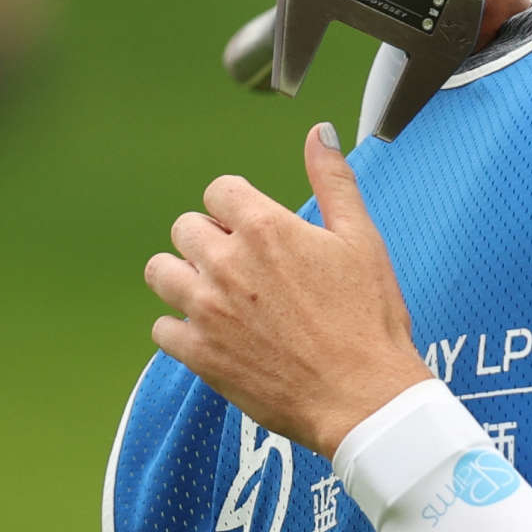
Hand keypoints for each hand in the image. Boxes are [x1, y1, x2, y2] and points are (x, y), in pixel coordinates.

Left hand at [145, 126, 429, 455]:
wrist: (363, 398)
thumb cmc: (370, 320)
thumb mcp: (362, 241)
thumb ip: (333, 182)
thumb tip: (319, 133)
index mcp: (264, 228)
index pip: (219, 191)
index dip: (239, 208)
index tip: (257, 231)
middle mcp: (226, 263)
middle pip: (185, 228)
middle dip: (210, 240)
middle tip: (245, 268)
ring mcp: (206, 310)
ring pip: (162, 273)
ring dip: (185, 278)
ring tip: (219, 297)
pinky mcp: (199, 354)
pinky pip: (162, 328)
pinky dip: (181, 329)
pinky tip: (215, 335)